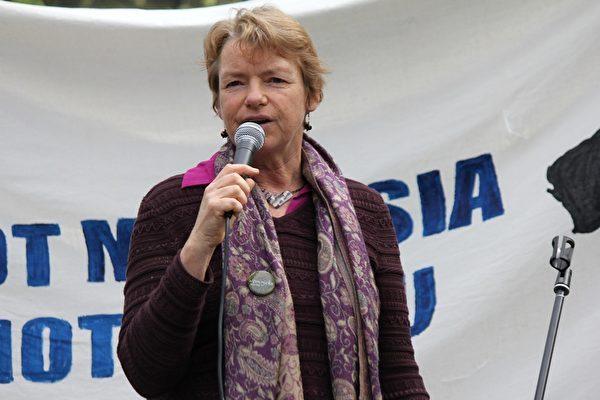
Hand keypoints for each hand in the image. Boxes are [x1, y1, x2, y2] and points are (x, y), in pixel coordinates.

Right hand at [180, 164, 258, 279]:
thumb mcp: (230, 205)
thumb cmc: (217, 222)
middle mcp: (211, 189)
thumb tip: (250, 180)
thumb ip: (239, 192)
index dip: (244, 167)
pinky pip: (233, 202)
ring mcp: (211, 197)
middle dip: (245, 188)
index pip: (229, 168)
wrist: (204, 238)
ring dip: (243, 200)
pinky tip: (234, 214)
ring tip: (239, 209)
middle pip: (234, 176)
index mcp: (214, 186)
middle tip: (244, 200)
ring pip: (236, 189)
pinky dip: (238, 208)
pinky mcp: (213, 206)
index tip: (255, 172)